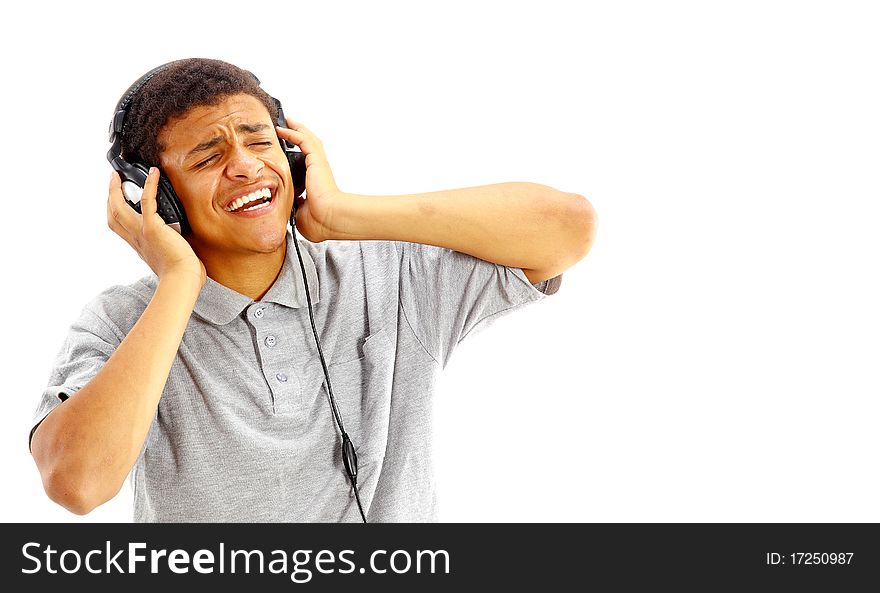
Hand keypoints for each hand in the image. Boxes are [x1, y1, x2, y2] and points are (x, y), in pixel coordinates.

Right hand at [107, 168, 206, 286]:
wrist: (182, 280)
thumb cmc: (182, 275)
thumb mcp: (170, 259)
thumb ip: (170, 249)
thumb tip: (182, 245)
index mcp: (139, 246)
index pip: (119, 226)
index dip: (114, 211)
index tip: (116, 200)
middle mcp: (136, 239)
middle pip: (113, 215)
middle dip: (110, 196)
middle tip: (114, 180)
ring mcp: (142, 232)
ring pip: (119, 207)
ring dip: (117, 189)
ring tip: (120, 175)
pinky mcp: (152, 228)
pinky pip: (148, 201)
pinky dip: (150, 185)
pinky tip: (153, 174)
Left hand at [275, 118, 343, 241]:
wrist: (328, 218)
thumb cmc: (320, 221)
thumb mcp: (300, 214)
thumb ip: (293, 207)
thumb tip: (286, 204)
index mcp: (315, 184)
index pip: (304, 165)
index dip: (295, 157)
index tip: (284, 153)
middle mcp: (318, 172)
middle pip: (308, 147)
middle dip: (298, 136)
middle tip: (287, 127)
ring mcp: (318, 165)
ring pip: (308, 139)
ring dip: (297, 129)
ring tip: (287, 121)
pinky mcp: (316, 160)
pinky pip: (303, 140)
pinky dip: (293, 132)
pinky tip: (283, 127)